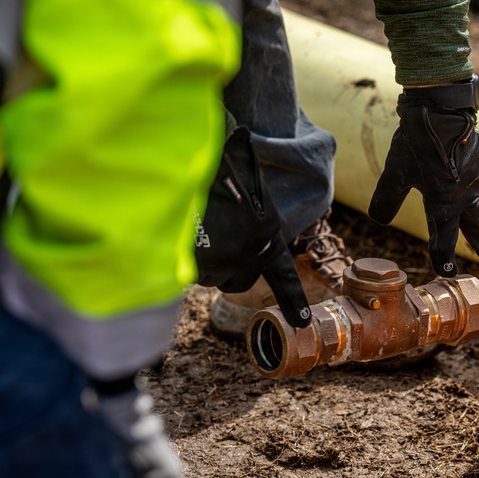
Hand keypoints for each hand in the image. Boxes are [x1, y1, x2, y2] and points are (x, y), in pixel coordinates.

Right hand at [195, 127, 310, 327]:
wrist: (192, 156)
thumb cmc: (219, 167)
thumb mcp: (248, 191)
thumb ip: (250, 223)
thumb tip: (241, 239)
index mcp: (269, 233)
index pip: (283, 274)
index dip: (293, 299)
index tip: (301, 321)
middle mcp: (252, 252)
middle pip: (237, 281)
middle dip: (224, 268)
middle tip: (212, 239)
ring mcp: (225, 260)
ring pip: (208, 277)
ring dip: (198, 259)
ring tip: (193, 227)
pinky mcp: (198, 263)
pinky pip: (186, 272)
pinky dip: (178, 257)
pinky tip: (178, 232)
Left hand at [368, 76, 478, 276]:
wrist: (442, 104)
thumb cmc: (418, 140)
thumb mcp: (396, 171)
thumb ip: (387, 197)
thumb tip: (377, 221)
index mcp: (445, 201)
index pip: (443, 236)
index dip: (442, 255)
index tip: (446, 272)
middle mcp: (465, 192)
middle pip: (475, 224)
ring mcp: (476, 175)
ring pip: (475, 201)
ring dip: (476, 216)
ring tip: (478, 227)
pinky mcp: (478, 160)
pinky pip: (474, 182)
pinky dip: (470, 190)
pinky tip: (466, 186)